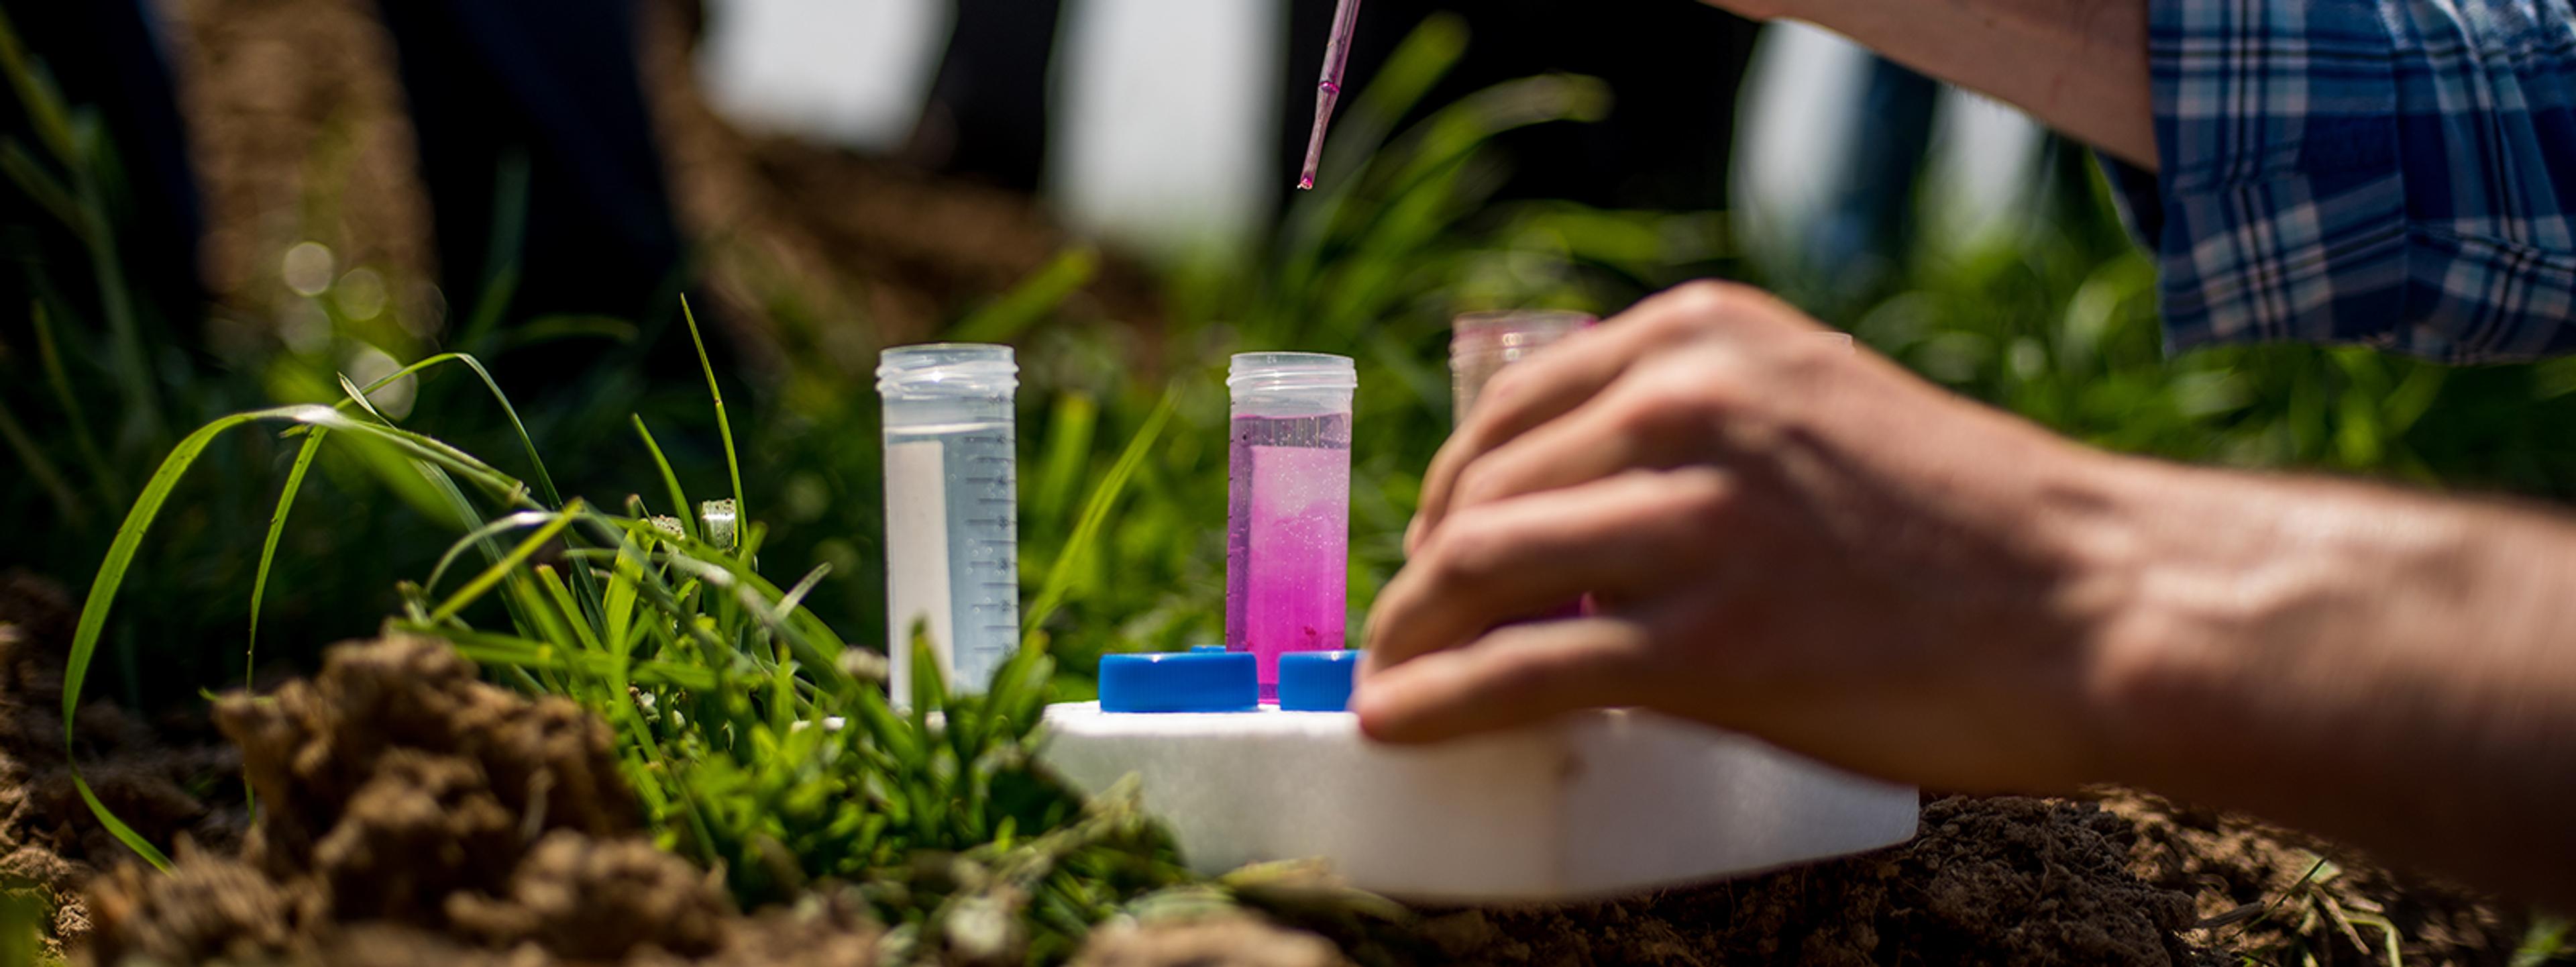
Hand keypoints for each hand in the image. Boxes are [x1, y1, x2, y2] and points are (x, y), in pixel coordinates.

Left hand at [1359, 282, 2131, 791]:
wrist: (2102, 602)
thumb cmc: (1974, 527)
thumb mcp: (1819, 406)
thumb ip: (1705, 423)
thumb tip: (1588, 501)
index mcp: (1706, 335)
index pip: (1514, 408)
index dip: (1451, 489)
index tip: (1436, 545)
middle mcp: (1687, 403)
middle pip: (1481, 491)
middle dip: (1424, 570)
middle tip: (1412, 631)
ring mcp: (1694, 521)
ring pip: (1477, 572)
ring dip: (1411, 638)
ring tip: (1397, 682)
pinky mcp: (1706, 639)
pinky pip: (1519, 669)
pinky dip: (1438, 701)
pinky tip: (1400, 725)